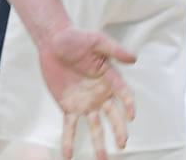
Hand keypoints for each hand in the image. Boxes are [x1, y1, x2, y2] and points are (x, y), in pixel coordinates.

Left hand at [38, 26, 135, 159]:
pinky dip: (69, 140)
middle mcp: (100, 95)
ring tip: (102, 158)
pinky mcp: (69, 106)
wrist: (52, 42)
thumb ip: (114, 49)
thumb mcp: (96, 40)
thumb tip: (133, 58)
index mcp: (110, 80)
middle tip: (122, 144)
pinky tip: (67, 154)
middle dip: (119, 131)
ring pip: (95, 127)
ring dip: (99, 143)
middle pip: (114, 116)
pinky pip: (70, 126)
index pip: (124, 95)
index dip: (129, 105)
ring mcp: (85, 103)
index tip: (131, 115)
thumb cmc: (75, 38)